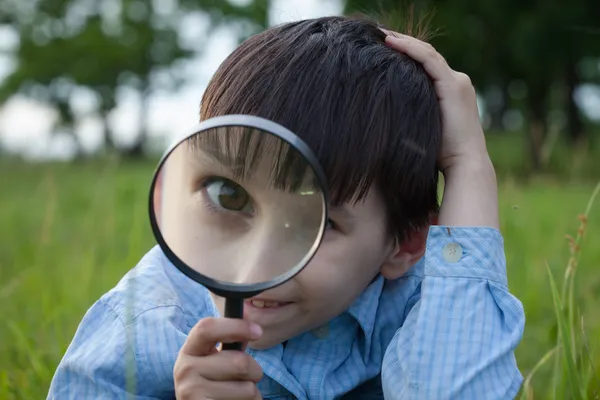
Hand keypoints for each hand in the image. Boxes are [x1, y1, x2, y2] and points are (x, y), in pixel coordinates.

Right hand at [174, 317, 263, 399]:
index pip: (207, 328)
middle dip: (255, 370)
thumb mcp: (214, 361)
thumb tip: (252, 330)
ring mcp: (191, 392)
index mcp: (189, 350)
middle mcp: (185, 369)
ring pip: (247, 388)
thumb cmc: (212, 384)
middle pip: (239, 362)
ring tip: (238, 394)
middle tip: (249, 377)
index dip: (236, 326)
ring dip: (253, 392)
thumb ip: (230, 346)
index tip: (258, 331)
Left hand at [383, 32, 487, 171]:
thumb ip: (412, 114)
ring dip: (404, 42)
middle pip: (427, 55)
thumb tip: (386, 114)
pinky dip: (411, 50)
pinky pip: (429, 61)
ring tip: (383, 35)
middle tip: (380, 36)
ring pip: (428, 54)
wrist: (464, 163)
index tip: (384, 48)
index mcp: (450, 91)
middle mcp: (457, 82)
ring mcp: (457, 82)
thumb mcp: (423, 127)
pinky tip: (393, 43)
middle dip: (404, 44)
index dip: (407, 53)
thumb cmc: (441, 154)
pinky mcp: (452, 86)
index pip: (427, 64)